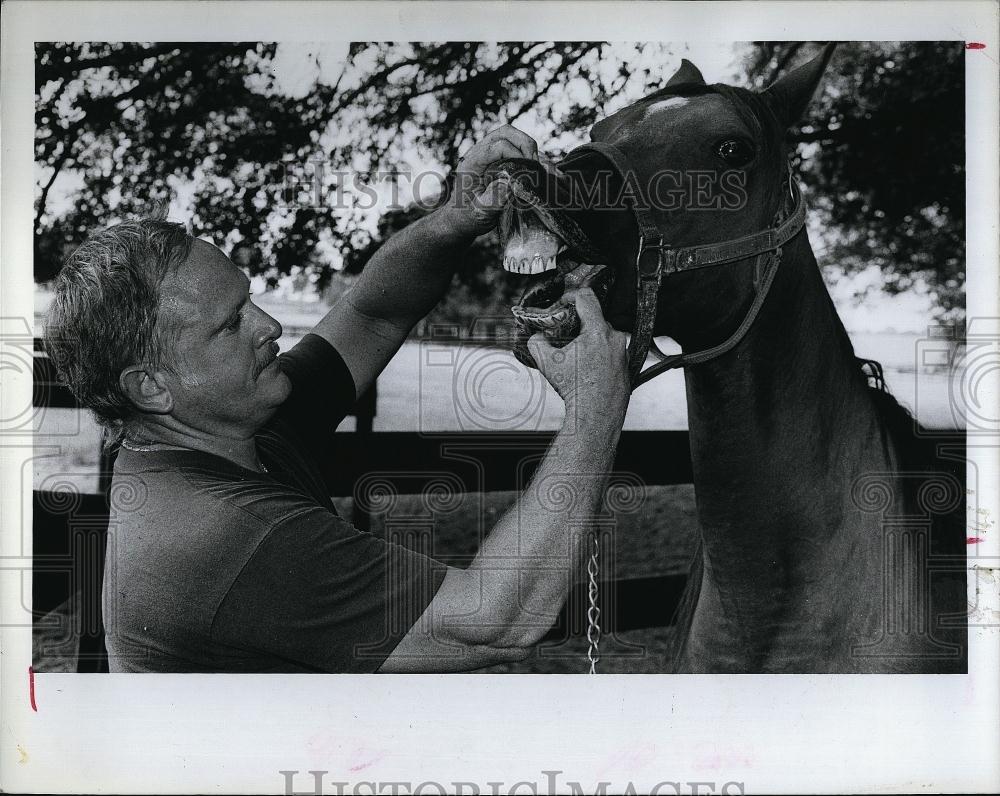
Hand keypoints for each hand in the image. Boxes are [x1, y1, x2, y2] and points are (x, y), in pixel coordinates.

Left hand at [439, 125, 538, 237]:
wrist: (459, 218)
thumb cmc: (469, 216)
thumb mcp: (481, 212)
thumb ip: (495, 198)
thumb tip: (513, 183)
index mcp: (472, 163)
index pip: (498, 146)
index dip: (517, 155)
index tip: (529, 172)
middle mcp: (477, 152)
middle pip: (505, 132)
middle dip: (525, 144)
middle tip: (535, 164)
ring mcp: (484, 152)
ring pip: (509, 134)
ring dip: (525, 145)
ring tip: (534, 164)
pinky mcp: (492, 156)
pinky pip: (510, 143)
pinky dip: (523, 150)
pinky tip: (529, 166)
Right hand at [527, 287, 628, 417]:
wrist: (595, 416)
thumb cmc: (574, 389)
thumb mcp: (547, 363)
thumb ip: (537, 342)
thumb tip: (535, 337)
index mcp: (597, 331)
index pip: (586, 298)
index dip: (570, 296)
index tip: (562, 303)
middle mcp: (615, 338)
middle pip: (594, 319)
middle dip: (577, 324)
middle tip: (564, 334)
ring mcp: (623, 352)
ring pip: (603, 337)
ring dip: (588, 341)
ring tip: (575, 356)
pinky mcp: (627, 366)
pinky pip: (611, 352)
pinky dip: (598, 355)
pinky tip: (587, 369)